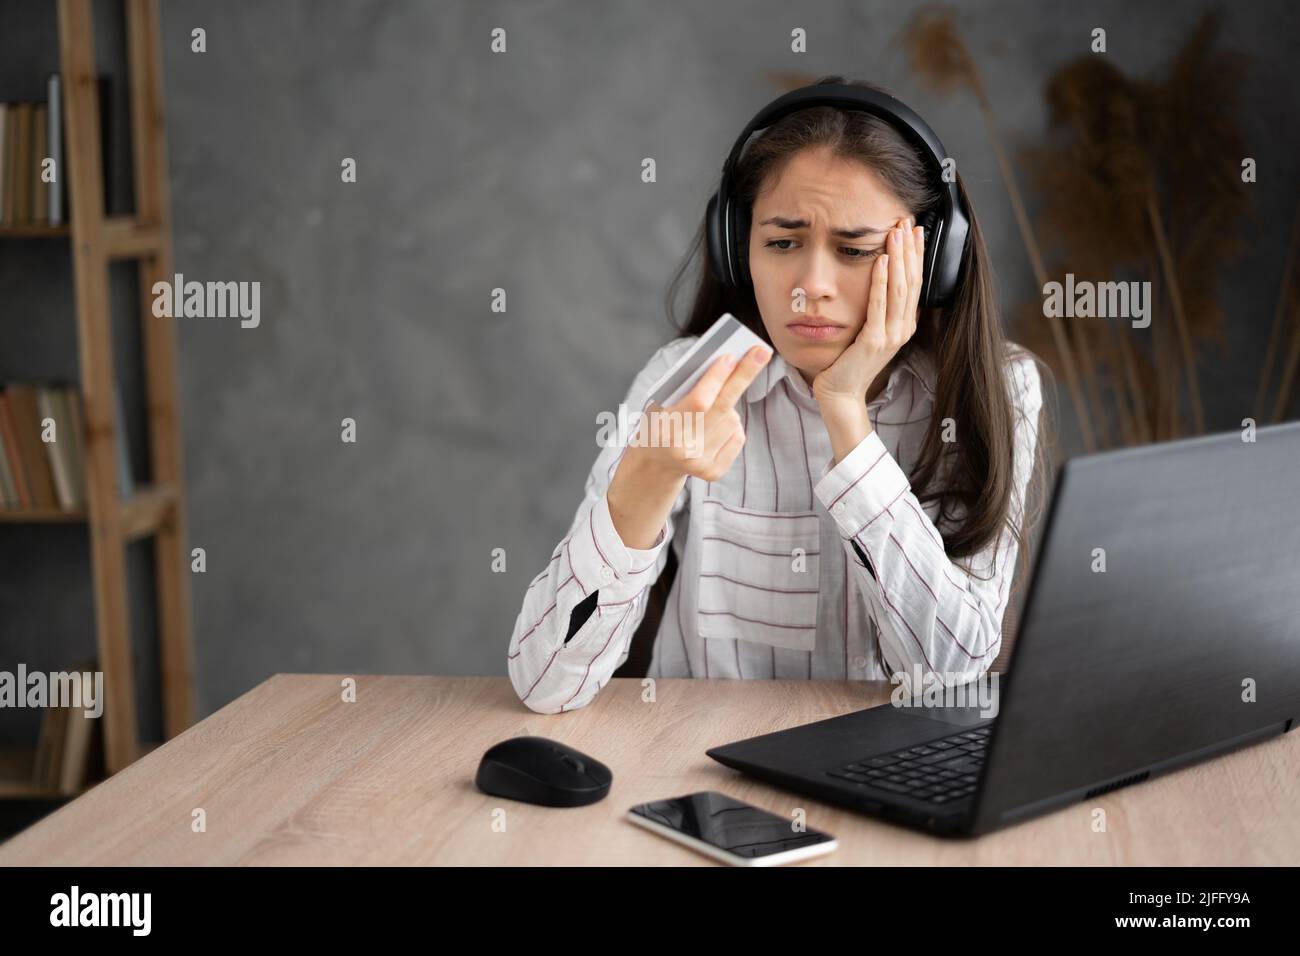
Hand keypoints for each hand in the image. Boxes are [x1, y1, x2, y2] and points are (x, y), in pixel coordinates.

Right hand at [626, 345, 771, 483]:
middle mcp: (684, 450)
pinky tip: (714, 428)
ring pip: (732, 421)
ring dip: (728, 407)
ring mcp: (701, 463)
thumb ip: (686, 388)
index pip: (699, 401)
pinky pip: (737, 436)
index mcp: (664, 429)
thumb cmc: (661, 421)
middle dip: (743, 377)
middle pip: (722, 408)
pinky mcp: (715, 472)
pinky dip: (730, 426)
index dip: (715, 379)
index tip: (730, 357)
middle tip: (761, 352)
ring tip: (711, 409)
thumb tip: (724, 364)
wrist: (656, 463)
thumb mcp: (660, 403)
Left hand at [811, 216, 924, 407]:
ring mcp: (890, 336)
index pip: (915, 282)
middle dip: (909, 249)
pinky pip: (879, 306)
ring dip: (898, 258)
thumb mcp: (871, 331)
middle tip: (907, 221)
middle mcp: (903, 329)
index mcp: (904, 325)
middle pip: (911, 281)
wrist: (840, 392)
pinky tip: (881, 261)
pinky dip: (881, 283)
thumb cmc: (849, 362)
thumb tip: (886, 282)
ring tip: (896, 233)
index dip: (916, 255)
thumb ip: (881, 310)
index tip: (915, 229)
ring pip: (899, 290)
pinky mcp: (873, 342)